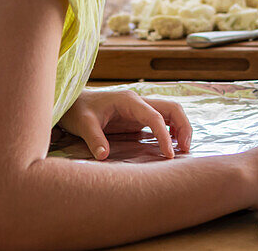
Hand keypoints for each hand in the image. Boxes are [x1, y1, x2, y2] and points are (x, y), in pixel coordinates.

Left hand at [58, 90, 192, 159]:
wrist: (72, 103)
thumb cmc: (78, 110)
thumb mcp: (83, 124)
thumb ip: (94, 138)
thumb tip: (103, 156)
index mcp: (129, 101)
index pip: (155, 117)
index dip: (165, 135)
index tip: (169, 155)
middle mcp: (139, 102)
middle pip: (172, 109)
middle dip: (183, 127)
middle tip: (185, 150)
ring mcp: (140, 110)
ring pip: (170, 113)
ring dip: (181, 128)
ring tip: (183, 150)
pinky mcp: (137, 118)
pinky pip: (161, 121)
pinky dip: (171, 131)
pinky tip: (171, 146)